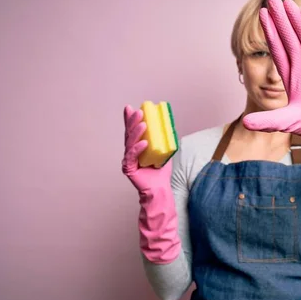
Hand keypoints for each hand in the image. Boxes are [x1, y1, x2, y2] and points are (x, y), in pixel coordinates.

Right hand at [121, 104, 179, 263]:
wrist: (161, 192)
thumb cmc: (162, 173)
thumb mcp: (165, 153)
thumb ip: (166, 141)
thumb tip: (172, 126)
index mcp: (137, 148)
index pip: (134, 131)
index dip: (131, 119)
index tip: (131, 107)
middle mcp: (130, 153)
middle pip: (129, 134)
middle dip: (132, 122)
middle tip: (134, 110)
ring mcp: (128, 161)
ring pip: (130, 144)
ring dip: (135, 133)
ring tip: (142, 123)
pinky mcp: (129, 170)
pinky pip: (132, 157)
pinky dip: (137, 149)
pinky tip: (142, 143)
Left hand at [242, 0, 300, 168]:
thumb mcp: (288, 123)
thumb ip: (268, 121)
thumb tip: (245, 123)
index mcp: (291, 77)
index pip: (279, 49)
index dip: (271, 32)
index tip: (262, 14)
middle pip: (291, 39)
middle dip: (281, 20)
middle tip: (272, 0)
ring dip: (297, 20)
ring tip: (287, 3)